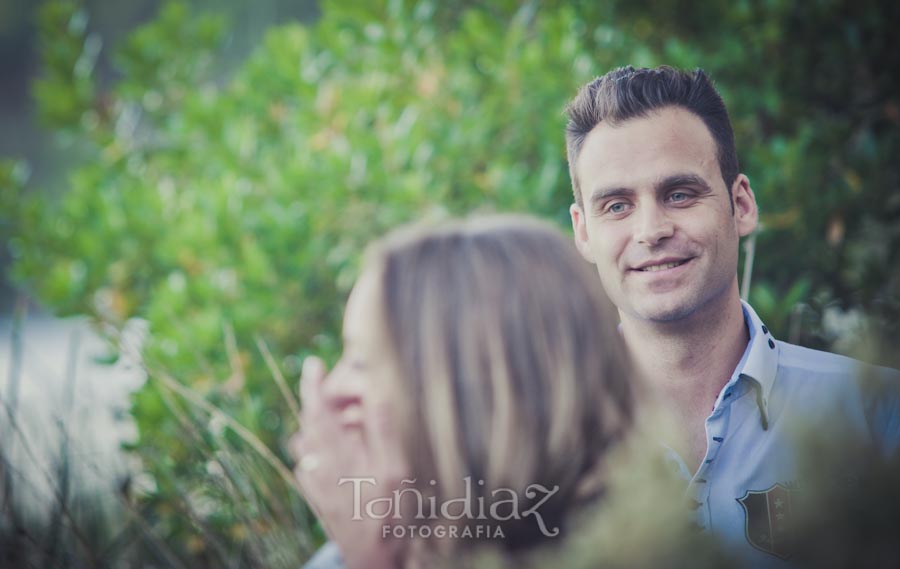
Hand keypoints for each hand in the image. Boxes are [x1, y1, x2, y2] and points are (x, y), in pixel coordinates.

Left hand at [290, 356, 408, 568]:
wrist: (372, 560)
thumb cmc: (389, 516)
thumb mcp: (395, 472)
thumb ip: (383, 431)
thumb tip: (376, 394)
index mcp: (339, 456)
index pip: (318, 411)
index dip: (314, 385)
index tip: (314, 363)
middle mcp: (320, 468)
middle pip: (309, 423)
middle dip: (315, 399)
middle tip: (325, 381)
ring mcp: (315, 484)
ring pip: (306, 442)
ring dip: (316, 422)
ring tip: (332, 411)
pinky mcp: (316, 496)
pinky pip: (308, 462)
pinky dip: (316, 446)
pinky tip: (332, 448)